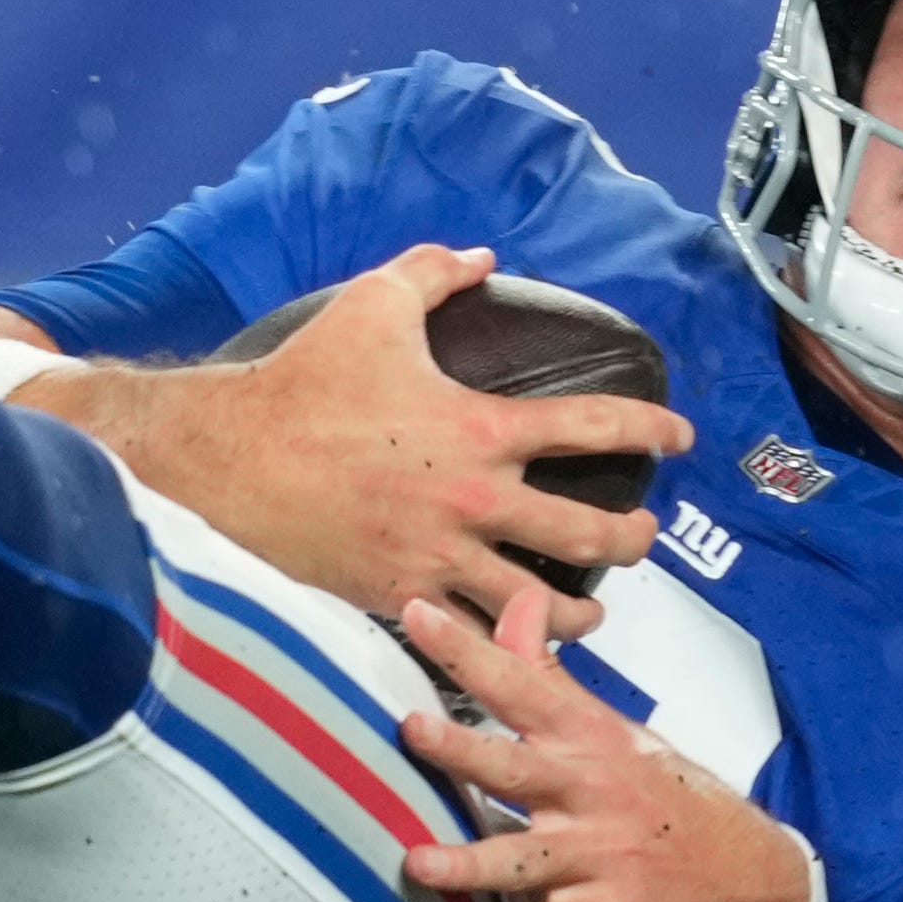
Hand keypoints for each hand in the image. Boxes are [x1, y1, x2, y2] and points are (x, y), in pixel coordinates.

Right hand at [0, 246, 692, 642]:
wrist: (224, 460)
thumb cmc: (299, 383)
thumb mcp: (371, 306)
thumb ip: (434, 273)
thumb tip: (482, 256)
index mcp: (478, 429)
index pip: (594, 430)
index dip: (650, 431)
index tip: (679, 436)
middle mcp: (471, 502)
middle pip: (589, 536)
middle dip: (633, 540)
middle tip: (643, 535)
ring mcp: (437, 559)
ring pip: (540, 607)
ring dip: (580, 613)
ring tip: (592, 612)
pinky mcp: (397, 598)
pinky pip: (468, 636)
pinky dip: (502, 645)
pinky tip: (513, 644)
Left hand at [395, 583, 812, 901]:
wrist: (748, 880)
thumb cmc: (666, 799)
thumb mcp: (614, 730)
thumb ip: (550, 673)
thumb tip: (517, 601)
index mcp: (587, 740)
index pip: (521, 683)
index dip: (469, 649)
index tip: (416, 612)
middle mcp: (588, 792)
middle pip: (516, 766)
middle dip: (463, 748)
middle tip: (412, 729)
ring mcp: (597, 854)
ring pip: (524, 856)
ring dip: (471, 861)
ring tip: (418, 862)